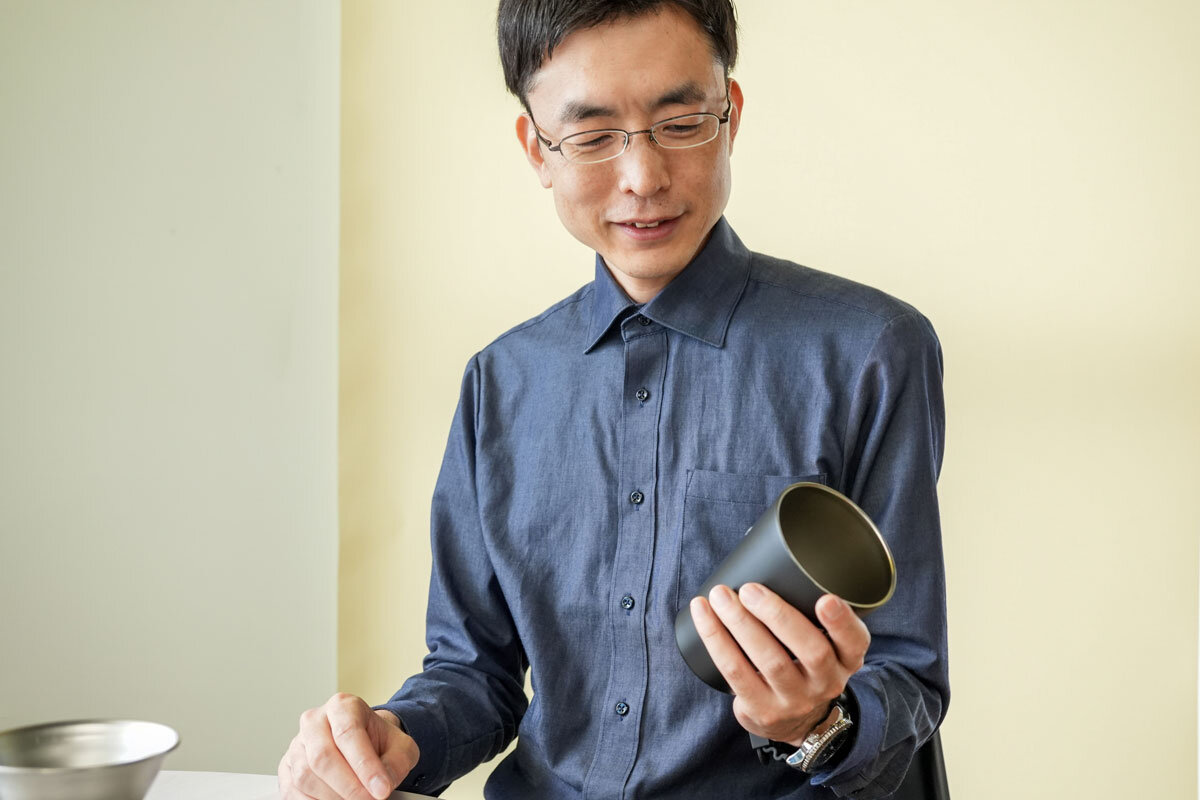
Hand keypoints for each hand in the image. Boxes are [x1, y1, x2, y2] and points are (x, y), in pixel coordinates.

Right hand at [278, 692, 418, 799]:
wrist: (367, 744)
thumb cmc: (380, 743)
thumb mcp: (401, 747)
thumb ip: (396, 762)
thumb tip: (381, 783)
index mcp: (343, 706)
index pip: (348, 733)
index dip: (364, 765)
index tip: (381, 789)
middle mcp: (314, 721)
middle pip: (322, 757)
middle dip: (348, 787)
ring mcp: (297, 745)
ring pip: (305, 777)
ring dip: (332, 797)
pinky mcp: (286, 768)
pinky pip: (292, 791)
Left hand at [690, 583, 868, 746]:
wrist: (795, 721)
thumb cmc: (803, 661)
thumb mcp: (823, 641)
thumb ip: (808, 605)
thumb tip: (764, 546)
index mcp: (847, 658)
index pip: (855, 641)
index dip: (842, 622)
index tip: (825, 600)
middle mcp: (827, 681)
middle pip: (811, 651)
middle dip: (777, 616)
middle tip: (750, 590)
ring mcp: (795, 700)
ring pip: (769, 662)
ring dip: (740, 625)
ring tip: (720, 596)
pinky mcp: (763, 710)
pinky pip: (736, 673)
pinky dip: (717, 641)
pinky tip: (704, 617)